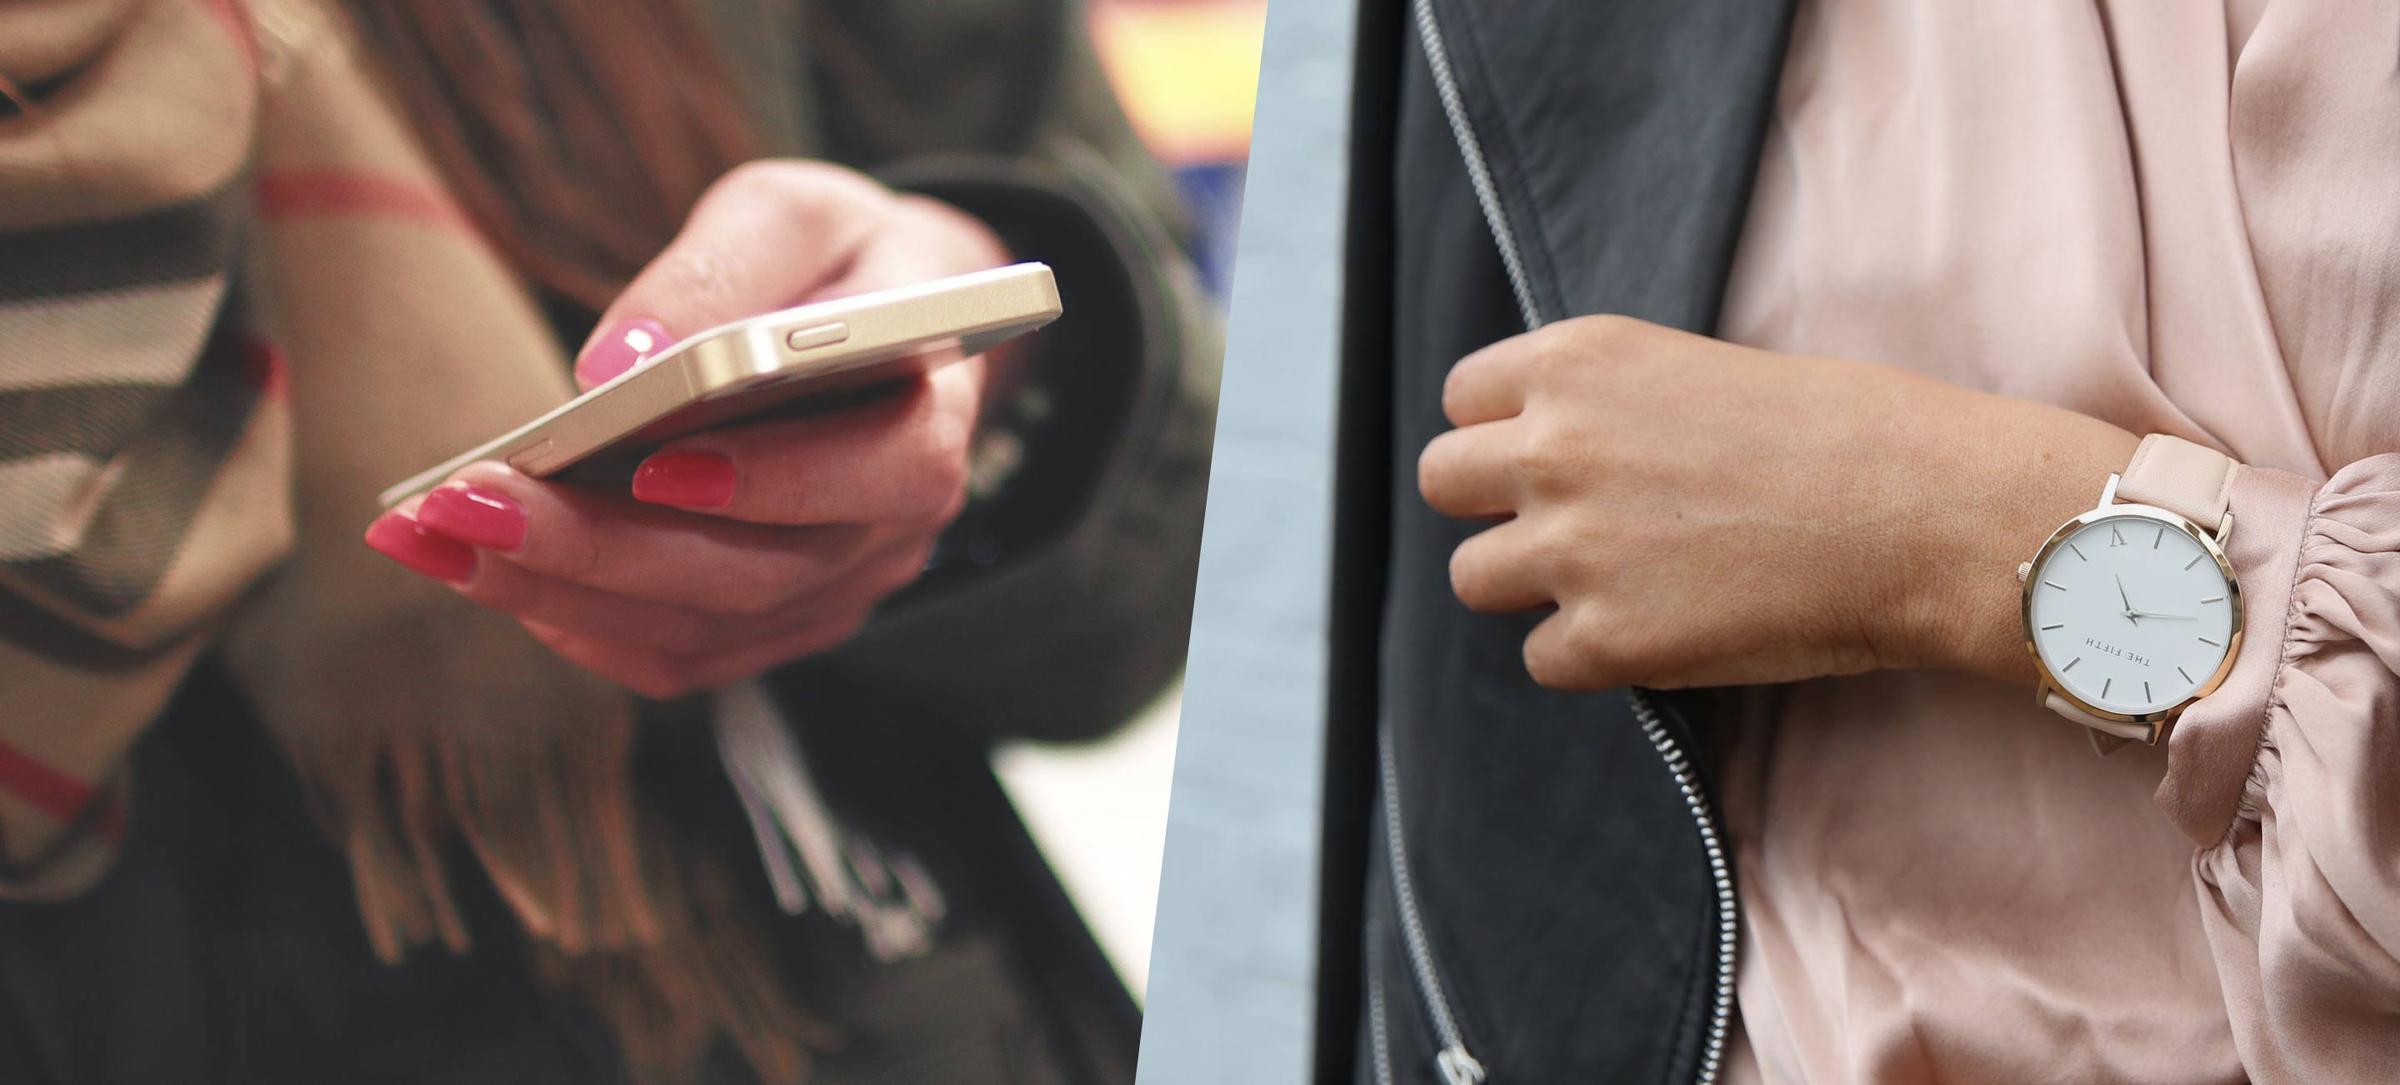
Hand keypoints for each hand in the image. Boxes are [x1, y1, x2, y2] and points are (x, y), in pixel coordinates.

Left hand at [365, 161, 1009, 696]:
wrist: (879, 322)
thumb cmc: (838, 259)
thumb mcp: (792, 213)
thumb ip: (720, 268)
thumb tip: (616, 364)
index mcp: (933, 415)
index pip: (888, 471)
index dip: (778, 480)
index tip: (652, 461)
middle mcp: (897, 528)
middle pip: (762, 573)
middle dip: (605, 548)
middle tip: (471, 503)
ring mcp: (839, 587)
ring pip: (705, 630)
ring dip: (561, 593)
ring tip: (438, 534)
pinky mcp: (780, 620)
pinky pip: (680, 655)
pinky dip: (580, 624)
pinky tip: (489, 572)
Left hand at [1417, 315, 2138, 690]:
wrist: (1928, 511)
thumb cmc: (1847, 431)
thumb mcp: (1699, 368)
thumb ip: (1606, 404)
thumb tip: (1546, 447)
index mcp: (1577, 361)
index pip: (1462, 399)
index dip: (1502, 432)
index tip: (1550, 457)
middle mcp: (1553, 445)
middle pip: (1442, 482)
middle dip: (1493, 507)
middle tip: (1570, 525)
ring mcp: (1570, 546)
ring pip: (1471, 578)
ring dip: (1531, 585)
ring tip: (1620, 582)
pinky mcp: (1604, 639)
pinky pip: (1542, 657)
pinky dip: (1590, 654)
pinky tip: (1665, 631)